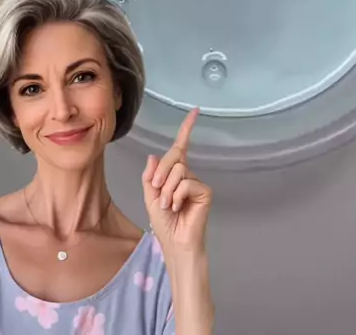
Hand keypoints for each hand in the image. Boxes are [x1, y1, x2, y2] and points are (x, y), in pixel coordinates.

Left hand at [142, 107, 212, 255]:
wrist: (175, 244)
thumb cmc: (164, 224)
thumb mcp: (150, 197)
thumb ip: (150, 176)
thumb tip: (153, 155)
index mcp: (174, 173)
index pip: (180, 146)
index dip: (187, 128)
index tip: (195, 111)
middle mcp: (187, 173)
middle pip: (174, 156)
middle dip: (161, 173)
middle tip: (157, 192)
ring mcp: (197, 182)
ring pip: (178, 170)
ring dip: (167, 190)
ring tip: (168, 206)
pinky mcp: (204, 191)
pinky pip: (186, 183)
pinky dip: (176, 196)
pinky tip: (177, 208)